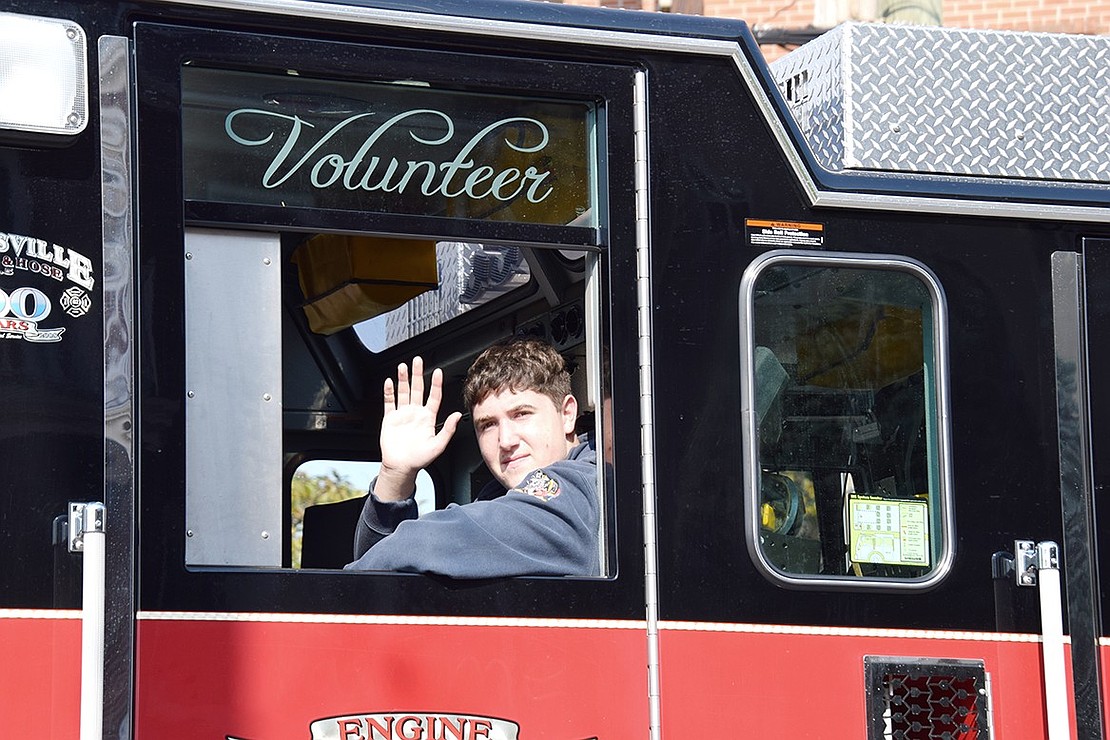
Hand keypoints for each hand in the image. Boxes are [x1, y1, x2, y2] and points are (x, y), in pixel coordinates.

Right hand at [374, 356, 461, 501]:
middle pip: (417, 389)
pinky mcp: (390, 418)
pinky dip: (389, 391)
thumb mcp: (439, 445)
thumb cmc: (420, 459)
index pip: (434, 396)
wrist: (402, 467)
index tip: (438, 372)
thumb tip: (458, 415)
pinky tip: (389, 381)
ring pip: (403, 392)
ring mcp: (403, 414)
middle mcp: (416, 413)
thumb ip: (448, 429)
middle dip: (418, 374)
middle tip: (418, 360)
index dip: (436, 384)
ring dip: (403, 379)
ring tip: (403, 366)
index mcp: (428, 418)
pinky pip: (389, 402)